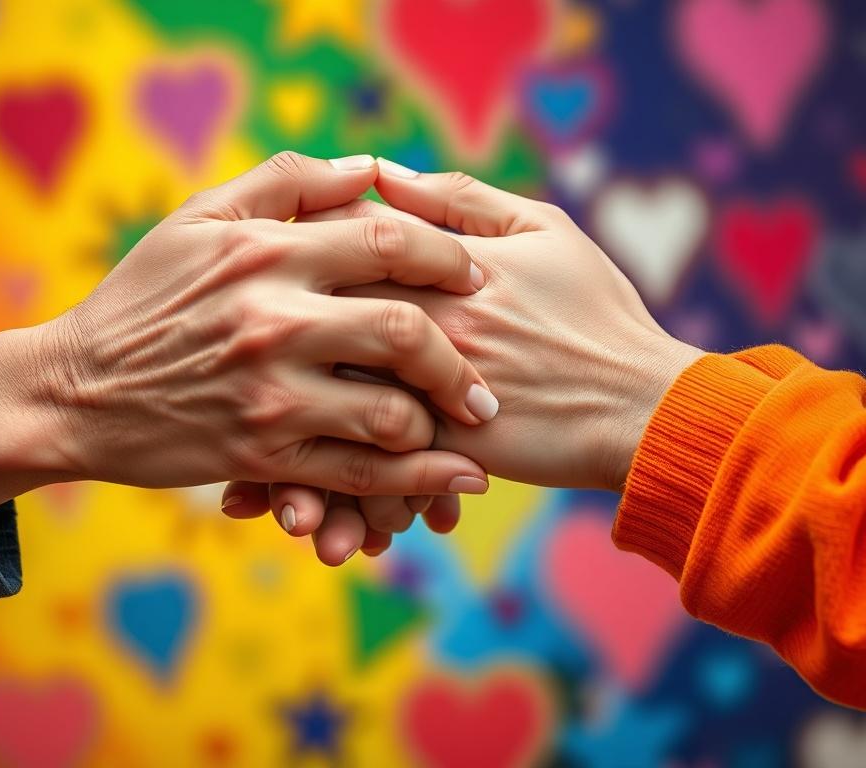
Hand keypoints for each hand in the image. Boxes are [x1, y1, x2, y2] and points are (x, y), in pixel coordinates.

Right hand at [0, 153, 497, 509]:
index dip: (448, 257)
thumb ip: (286, 181)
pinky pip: (358, 474)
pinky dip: (417, 479)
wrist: (76, 392)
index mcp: (265, 254)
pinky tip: (460, 479)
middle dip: (461, 352)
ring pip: (390, 412)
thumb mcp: (198, 220)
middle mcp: (273, 322)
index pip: (388, 240)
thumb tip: (370, 167)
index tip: (475, 276)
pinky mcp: (262, 458)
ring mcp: (269, 396)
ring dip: (444, 419)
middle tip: (488, 368)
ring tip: (470, 422)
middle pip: (404, 329)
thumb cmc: (143, 298)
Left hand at [226, 161, 702, 560]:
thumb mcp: (541, 230)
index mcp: (437, 272)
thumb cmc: (596, 311)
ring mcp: (430, 398)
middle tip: (222, 374)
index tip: (260, 279)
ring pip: (326, 418)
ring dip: (278, 447)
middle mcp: (422, 334)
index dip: (291, 262)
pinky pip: (364, 476)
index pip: (338, 254)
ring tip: (244, 472)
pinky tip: (281, 508)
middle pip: (315, 340)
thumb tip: (381, 173)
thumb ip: (456, 198)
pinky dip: (320, 493)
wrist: (643, 405)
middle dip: (263, 355)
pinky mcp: (445, 456)